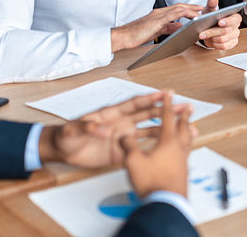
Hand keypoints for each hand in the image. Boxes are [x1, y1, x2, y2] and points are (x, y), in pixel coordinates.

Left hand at [38, 92, 192, 167]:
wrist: (62, 150)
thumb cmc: (66, 135)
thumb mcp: (73, 130)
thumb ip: (88, 127)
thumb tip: (105, 130)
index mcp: (112, 114)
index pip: (134, 104)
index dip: (150, 98)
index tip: (165, 94)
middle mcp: (122, 123)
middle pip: (148, 114)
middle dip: (166, 110)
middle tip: (184, 106)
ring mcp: (124, 137)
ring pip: (150, 130)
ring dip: (166, 128)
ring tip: (184, 126)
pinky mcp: (123, 151)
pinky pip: (142, 148)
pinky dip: (155, 147)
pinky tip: (168, 146)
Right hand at [111, 3, 202, 51]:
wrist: (123, 36)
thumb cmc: (136, 34)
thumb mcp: (156, 31)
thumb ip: (168, 27)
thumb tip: (179, 25)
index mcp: (159, 15)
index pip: (176, 9)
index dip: (188, 8)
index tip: (197, 9)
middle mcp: (159, 13)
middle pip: (179, 6)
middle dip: (191, 6)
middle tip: (202, 7)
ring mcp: (157, 16)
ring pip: (176, 9)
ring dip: (189, 8)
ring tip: (199, 10)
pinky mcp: (155, 21)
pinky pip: (169, 15)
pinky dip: (179, 12)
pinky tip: (187, 12)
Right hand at [121, 92, 193, 197]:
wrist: (166, 203)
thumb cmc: (152, 182)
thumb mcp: (133, 161)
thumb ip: (127, 146)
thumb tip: (123, 137)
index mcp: (168, 141)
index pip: (167, 117)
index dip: (167, 104)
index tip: (170, 94)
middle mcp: (179, 148)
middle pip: (183, 126)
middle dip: (184, 114)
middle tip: (188, 106)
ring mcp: (183, 159)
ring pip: (187, 139)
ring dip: (188, 129)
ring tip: (190, 125)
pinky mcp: (184, 170)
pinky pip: (186, 151)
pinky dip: (186, 144)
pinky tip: (182, 150)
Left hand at [198, 0, 241, 49]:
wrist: (209, 30)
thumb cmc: (210, 19)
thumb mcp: (209, 10)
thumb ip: (212, 3)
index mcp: (234, 17)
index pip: (235, 19)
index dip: (228, 21)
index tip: (219, 22)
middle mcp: (236, 27)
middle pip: (226, 31)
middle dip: (212, 32)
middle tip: (202, 33)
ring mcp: (234, 36)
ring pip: (223, 39)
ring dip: (211, 38)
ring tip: (204, 35)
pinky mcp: (231, 44)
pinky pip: (223, 46)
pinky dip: (215, 44)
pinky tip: (211, 40)